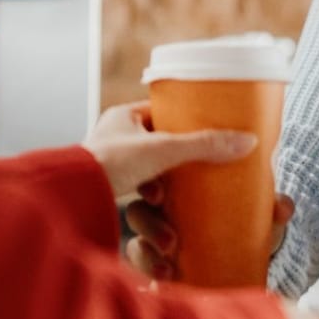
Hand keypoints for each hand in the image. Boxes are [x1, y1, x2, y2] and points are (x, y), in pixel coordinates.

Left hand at [80, 102, 255, 200]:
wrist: (71, 197)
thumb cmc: (108, 164)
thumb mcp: (164, 150)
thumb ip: (204, 146)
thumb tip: (247, 141)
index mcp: (122, 116)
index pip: (160, 111)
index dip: (184, 121)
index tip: (205, 131)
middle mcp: (112, 136)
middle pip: (156, 142)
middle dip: (175, 159)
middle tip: (192, 169)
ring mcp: (107, 163)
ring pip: (146, 169)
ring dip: (160, 183)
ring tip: (168, 196)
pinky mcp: (105, 188)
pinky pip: (135, 189)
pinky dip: (148, 197)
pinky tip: (158, 206)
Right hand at [124, 190, 294, 282]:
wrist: (247, 266)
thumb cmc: (247, 229)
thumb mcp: (261, 217)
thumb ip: (272, 209)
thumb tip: (283, 207)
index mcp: (181, 189)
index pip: (158, 178)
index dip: (150, 183)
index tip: (159, 195)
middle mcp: (161, 213)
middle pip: (139, 210)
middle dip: (148, 223)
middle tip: (170, 239)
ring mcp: (155, 243)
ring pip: (137, 242)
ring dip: (148, 253)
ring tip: (167, 268)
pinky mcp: (155, 268)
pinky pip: (141, 269)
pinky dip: (150, 273)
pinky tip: (165, 281)